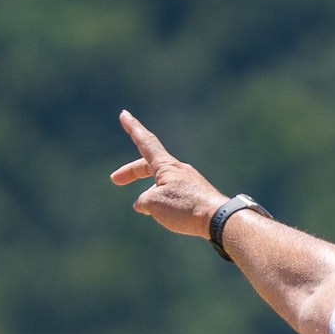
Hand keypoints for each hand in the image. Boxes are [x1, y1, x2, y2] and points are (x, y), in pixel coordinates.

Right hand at [111, 111, 226, 237]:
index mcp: (166, 166)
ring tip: (145, 209)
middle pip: (149, 165)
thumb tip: (143, 204)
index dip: (133, 128)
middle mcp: (178, 170)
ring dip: (150, 194)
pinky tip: (167, 216)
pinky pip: (175, 194)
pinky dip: (164, 201)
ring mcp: (189, 181)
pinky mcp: (198, 195)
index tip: (124, 114)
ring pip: (162, 183)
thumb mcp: (154, 204)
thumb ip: (143, 201)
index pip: (146, 142)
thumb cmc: (185, 208)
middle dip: (132, 172)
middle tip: (115, 180)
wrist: (219, 219)